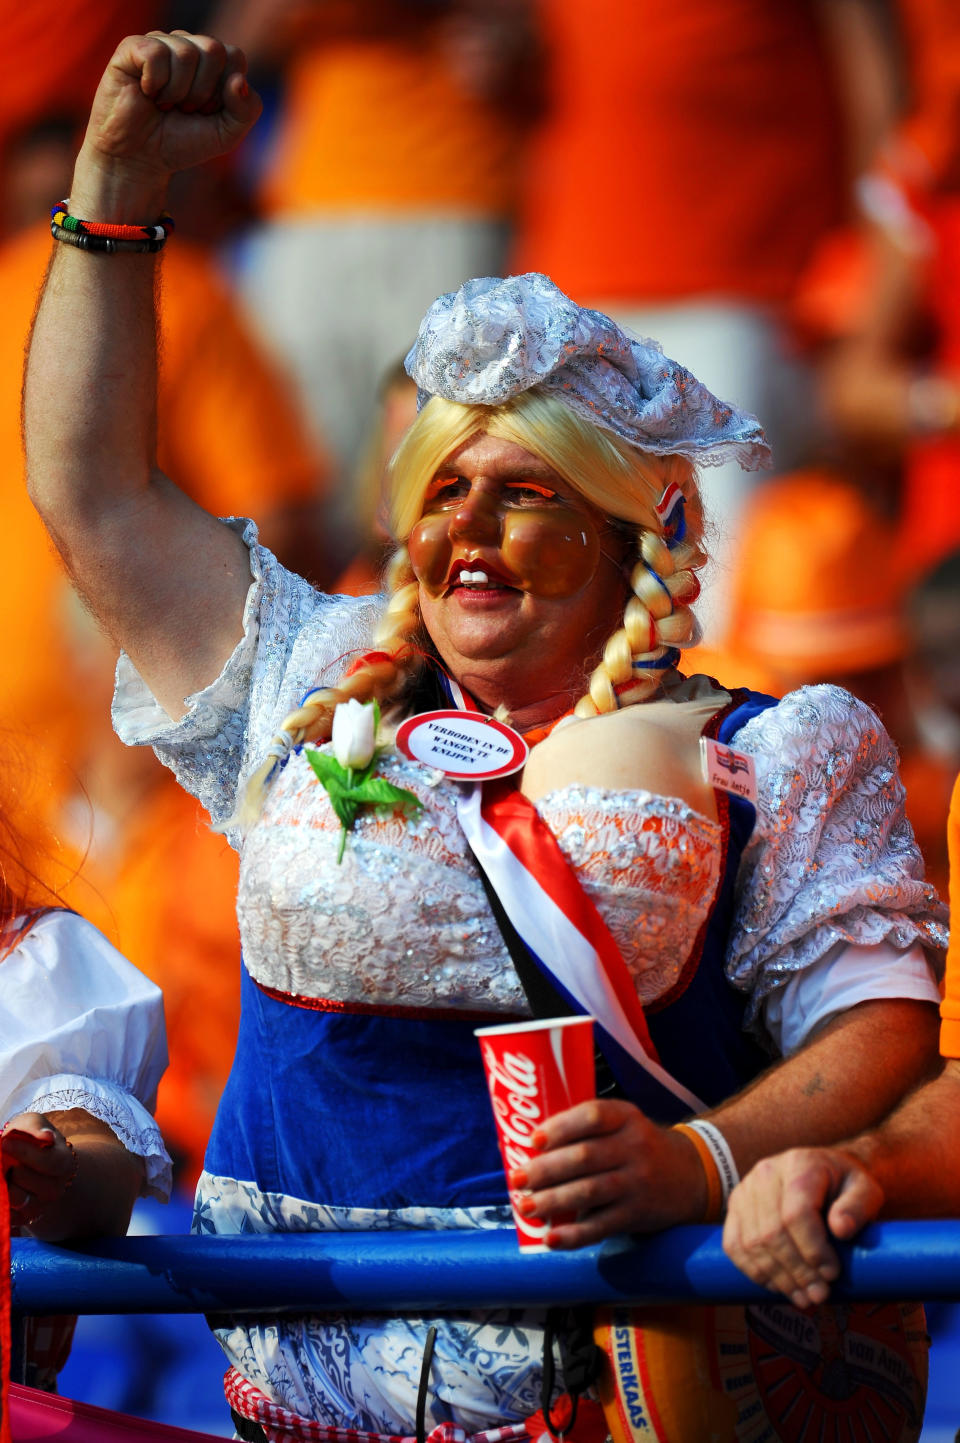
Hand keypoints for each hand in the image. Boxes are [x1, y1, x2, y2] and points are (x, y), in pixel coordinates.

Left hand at [2, 1113, 77, 1226]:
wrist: (35, 1166)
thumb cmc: (32, 1141)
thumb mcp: (33, 1125)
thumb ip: (36, 1127)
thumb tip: (46, 1137)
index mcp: (64, 1163)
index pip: (50, 1162)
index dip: (25, 1153)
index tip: (5, 1142)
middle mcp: (56, 1188)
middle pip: (33, 1182)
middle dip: (12, 1170)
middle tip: (4, 1160)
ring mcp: (41, 1207)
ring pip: (19, 1201)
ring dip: (6, 1186)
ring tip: (4, 1173)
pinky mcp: (24, 1220)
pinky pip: (11, 1216)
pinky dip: (3, 1202)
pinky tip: (2, 1187)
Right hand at [80, 31, 261, 189]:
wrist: (141, 159)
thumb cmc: (182, 142)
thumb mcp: (226, 135)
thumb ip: (247, 110)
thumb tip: (239, 80)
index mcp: (212, 61)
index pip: (234, 57)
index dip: (224, 93)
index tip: (206, 112)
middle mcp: (187, 45)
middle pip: (213, 50)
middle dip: (202, 92)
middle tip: (185, 108)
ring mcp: (159, 43)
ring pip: (186, 54)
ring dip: (177, 92)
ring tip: (164, 105)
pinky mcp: (131, 47)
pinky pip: (156, 53)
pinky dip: (155, 83)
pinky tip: (147, 93)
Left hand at [508, 1099, 706, 1248]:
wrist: (692, 1176)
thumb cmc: (638, 1146)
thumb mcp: (622, 1125)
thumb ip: (584, 1131)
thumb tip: (527, 1149)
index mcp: (626, 1117)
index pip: (593, 1116)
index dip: (561, 1127)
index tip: (534, 1140)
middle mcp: (634, 1147)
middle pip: (585, 1157)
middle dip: (545, 1170)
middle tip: (516, 1178)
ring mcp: (638, 1182)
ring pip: (590, 1192)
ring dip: (552, 1201)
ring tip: (525, 1207)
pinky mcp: (637, 1214)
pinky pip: (602, 1226)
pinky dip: (574, 1235)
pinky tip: (550, 1239)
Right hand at [722, 1147, 883, 1308]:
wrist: (824, 1173)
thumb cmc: (847, 1186)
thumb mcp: (866, 1190)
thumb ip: (858, 1207)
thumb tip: (841, 1229)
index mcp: (799, 1164)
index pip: (796, 1213)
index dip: (813, 1249)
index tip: (833, 1274)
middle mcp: (766, 1173)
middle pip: (772, 1232)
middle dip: (797, 1271)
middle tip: (820, 1296)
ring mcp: (746, 1189)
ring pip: (752, 1243)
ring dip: (778, 1278)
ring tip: (804, 1298)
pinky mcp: (735, 1207)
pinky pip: (734, 1245)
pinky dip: (754, 1272)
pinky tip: (778, 1286)